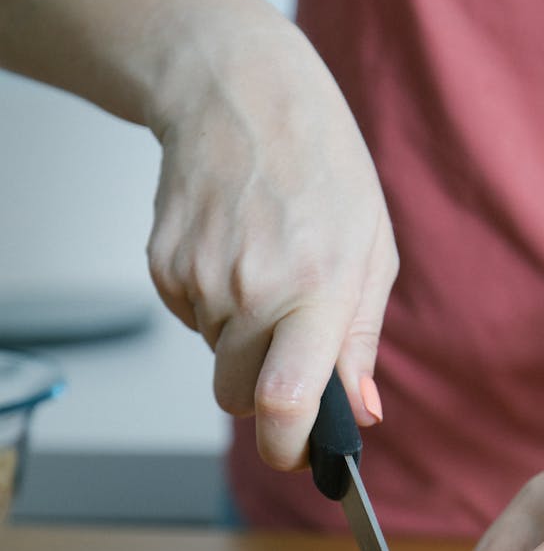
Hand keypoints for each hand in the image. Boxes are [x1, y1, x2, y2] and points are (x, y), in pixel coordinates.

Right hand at [146, 4, 396, 470]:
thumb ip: (362, 342)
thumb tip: (361, 413)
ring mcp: (201, 279)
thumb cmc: (322, 168)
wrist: (239, 95)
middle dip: (262, 391)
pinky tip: (234, 254)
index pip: (288, 402)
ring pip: (215, 359)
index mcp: (316, 289)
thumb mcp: (371, 251)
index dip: (288, 449)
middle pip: (239, 398)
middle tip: (286, 342)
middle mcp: (252, 290)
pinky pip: (191, 322)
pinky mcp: (164, 267)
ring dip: (240, 339)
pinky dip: (213, 306)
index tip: (296, 456)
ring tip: (264, 273)